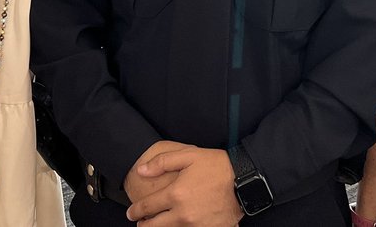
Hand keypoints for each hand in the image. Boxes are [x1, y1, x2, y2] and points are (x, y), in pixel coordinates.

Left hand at [125, 146, 241, 224]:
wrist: (245, 180)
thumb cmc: (217, 166)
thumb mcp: (189, 156)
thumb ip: (162, 162)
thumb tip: (141, 171)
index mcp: (175, 195)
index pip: (146, 208)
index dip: (135, 211)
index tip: (131, 213)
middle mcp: (183, 215)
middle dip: (144, 226)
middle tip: (141, 223)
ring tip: (161, 223)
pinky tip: (183, 224)